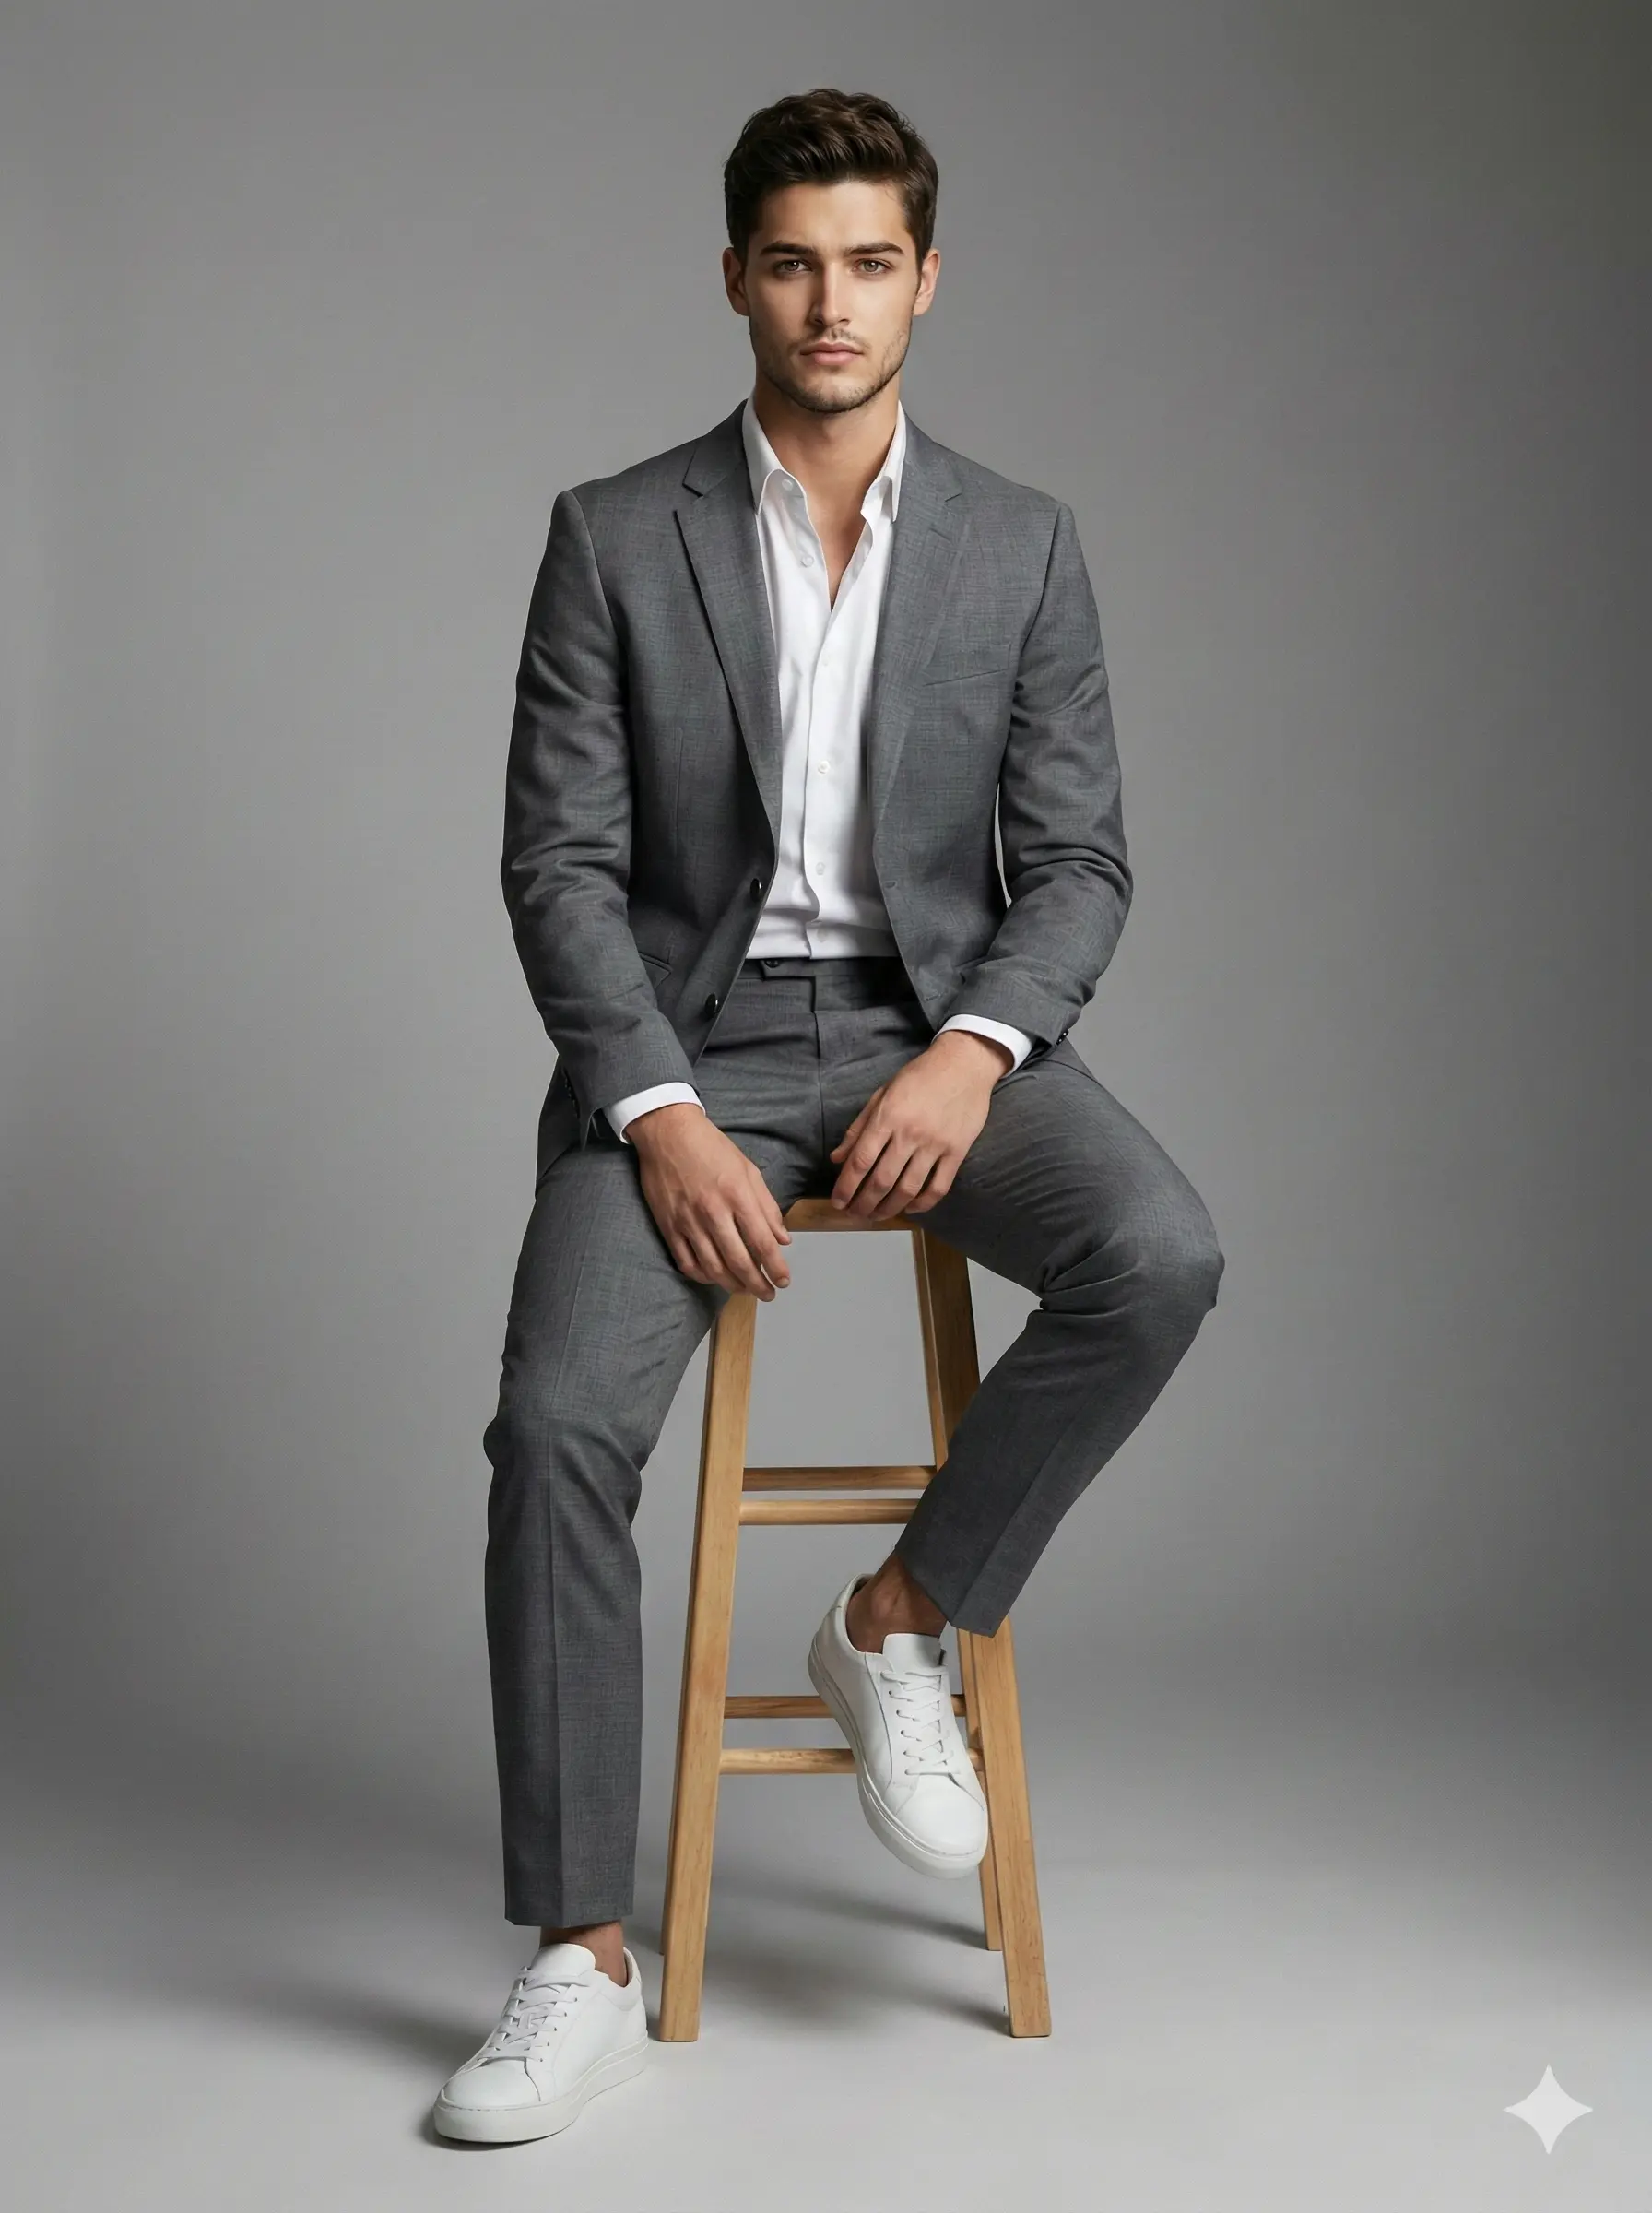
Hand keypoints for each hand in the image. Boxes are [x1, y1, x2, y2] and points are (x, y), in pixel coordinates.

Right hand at [626, 1102, 793, 1298]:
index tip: (784, 1280)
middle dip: (758, 1285)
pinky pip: (687, 1262)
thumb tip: (783, 1239)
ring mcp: (688, 1221)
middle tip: (768, 1293)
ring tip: (745, 1289)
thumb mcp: (748, 1169)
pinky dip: (703, 1276)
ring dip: (733, 1285)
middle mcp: (713, 1212)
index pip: (762, 1242)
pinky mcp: (668, 1225)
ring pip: (713, 1268)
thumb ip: (767, 1206)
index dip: (776, 1267)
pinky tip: (714, 1278)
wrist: (668, 1132)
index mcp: (737, 1195)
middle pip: (740, 1262)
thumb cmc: (711, 1147)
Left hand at [827, 1029, 1010, 1219]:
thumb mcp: (883, 1094)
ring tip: (876, 1216)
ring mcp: (935, 1144)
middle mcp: (909, 1133)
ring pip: (908, 1189)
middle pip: (881, 1180)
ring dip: (889, 1209)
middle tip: (854, 1214)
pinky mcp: (957, 1151)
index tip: (838, 1201)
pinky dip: (923, 1204)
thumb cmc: (920, 1076)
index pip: (860, 1161)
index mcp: (887, 1117)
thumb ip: (859, 1128)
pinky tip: (910, 1209)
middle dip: (863, 1204)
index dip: (846, 1186)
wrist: (964, 1064)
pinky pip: (938, 1186)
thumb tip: (837, 1158)